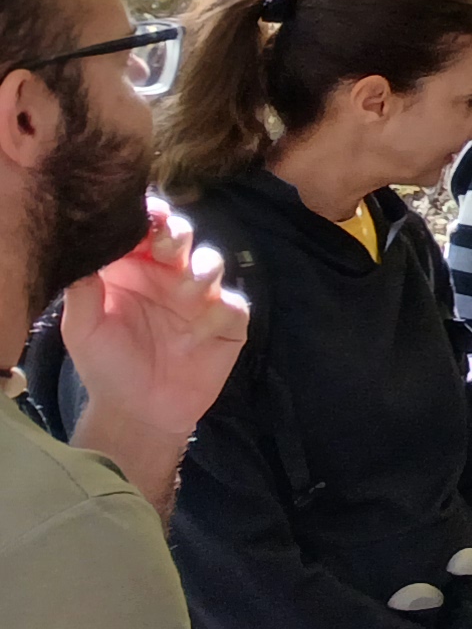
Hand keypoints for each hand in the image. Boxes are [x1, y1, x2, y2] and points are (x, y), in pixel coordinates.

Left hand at [65, 199, 251, 430]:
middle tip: (165, 245)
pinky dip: (219, 310)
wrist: (138, 412)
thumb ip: (82, 291)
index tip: (141, 215)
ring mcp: (199, 298)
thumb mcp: (82, 330)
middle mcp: (168, 275)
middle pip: (180, 236)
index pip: (142, 230)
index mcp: (132, 269)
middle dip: (176, 233)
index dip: (144, 217)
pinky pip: (232, 305)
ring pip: (211, 263)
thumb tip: (83, 251)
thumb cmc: (106, 365)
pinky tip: (199, 331)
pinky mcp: (226, 322)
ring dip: (201, 269)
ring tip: (187, 287)